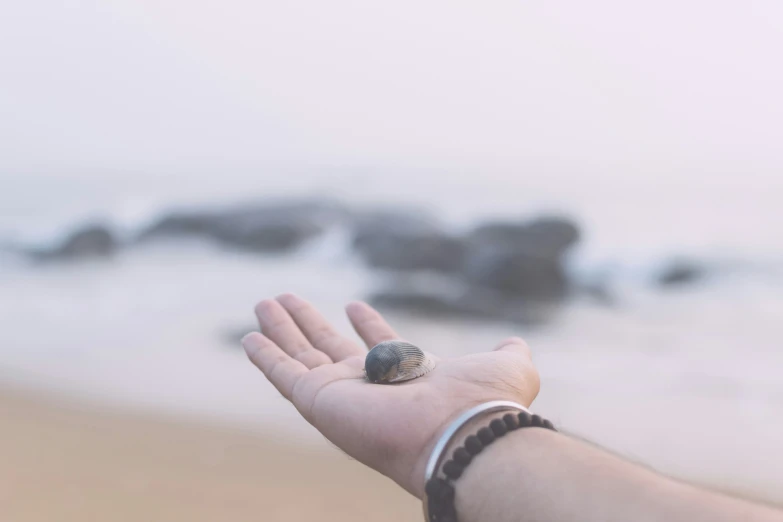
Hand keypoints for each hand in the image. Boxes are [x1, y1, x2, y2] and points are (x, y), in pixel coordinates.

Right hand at [242, 294, 539, 497]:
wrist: (461, 434)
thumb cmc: (485, 404)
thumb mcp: (507, 369)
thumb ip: (510, 354)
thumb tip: (515, 343)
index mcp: (405, 377)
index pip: (378, 346)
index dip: (367, 324)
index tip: (353, 304)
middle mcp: (368, 387)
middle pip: (328, 348)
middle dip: (308, 323)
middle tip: (287, 298)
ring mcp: (341, 394)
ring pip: (300, 356)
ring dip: (281, 330)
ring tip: (264, 302)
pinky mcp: (318, 401)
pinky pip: (283, 375)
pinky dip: (265, 356)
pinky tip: (250, 336)